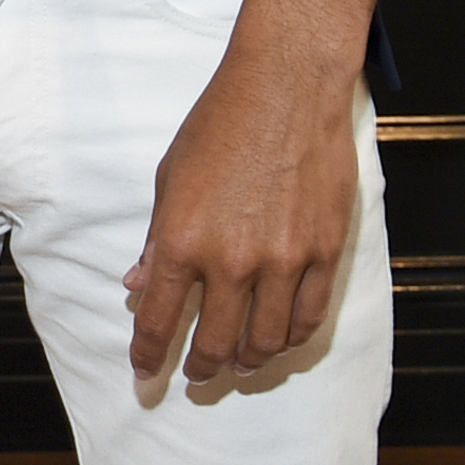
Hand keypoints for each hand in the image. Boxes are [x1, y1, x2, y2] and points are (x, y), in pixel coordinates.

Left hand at [128, 39, 362, 384]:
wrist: (286, 88)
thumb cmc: (220, 125)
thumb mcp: (170, 178)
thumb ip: (158, 238)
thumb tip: (137, 282)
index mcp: (183, 239)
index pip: (158, 318)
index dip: (149, 354)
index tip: (144, 372)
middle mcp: (232, 260)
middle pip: (214, 342)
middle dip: (200, 368)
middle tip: (194, 376)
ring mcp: (284, 260)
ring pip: (267, 341)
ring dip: (248, 361)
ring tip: (237, 363)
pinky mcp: (326, 253)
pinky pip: (310, 318)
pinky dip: (292, 340)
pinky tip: (280, 341)